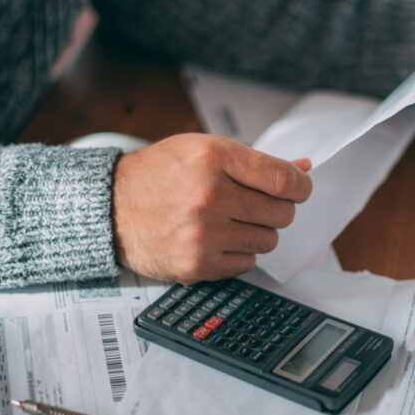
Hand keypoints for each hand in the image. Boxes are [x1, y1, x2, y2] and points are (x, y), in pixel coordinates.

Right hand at [111, 133, 311, 283]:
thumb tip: (303, 170)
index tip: (299, 189)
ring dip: (257, 231)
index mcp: (213, 158)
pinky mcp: (196, 265)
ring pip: (268, 240)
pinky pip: (247, 263)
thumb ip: (255, 161)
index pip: (284, 180)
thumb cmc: (160, 174)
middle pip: (282, 213)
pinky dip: (238, 252)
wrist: (110, 206)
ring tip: (231, 220)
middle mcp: (208, 195)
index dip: (300, 187)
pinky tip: (216, 238)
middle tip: (253, 203)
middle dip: (275, 208)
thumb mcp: (204, 149)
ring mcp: (202, 234)